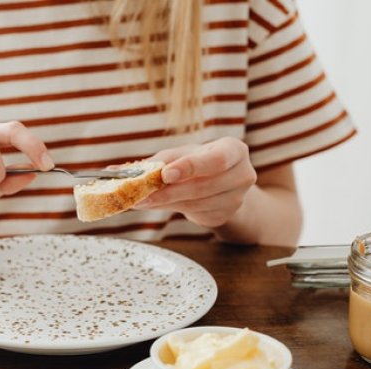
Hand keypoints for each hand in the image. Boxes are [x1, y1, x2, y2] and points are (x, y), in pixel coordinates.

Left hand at [135, 137, 256, 227]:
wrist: (221, 183)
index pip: (216, 160)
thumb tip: (128, 171)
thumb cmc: (200, 163)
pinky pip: (195, 214)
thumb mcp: (183, 154)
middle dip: (170, 192)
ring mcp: (236, 199)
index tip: (165, 174)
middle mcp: (242, 174)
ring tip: (143, 200)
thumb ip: (161, 161)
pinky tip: (158, 204)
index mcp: (234, 150)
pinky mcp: (225, 215)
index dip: (190, 167)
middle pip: (203, 186)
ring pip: (196, 203)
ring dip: (166, 203)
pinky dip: (172, 209)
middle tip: (142, 195)